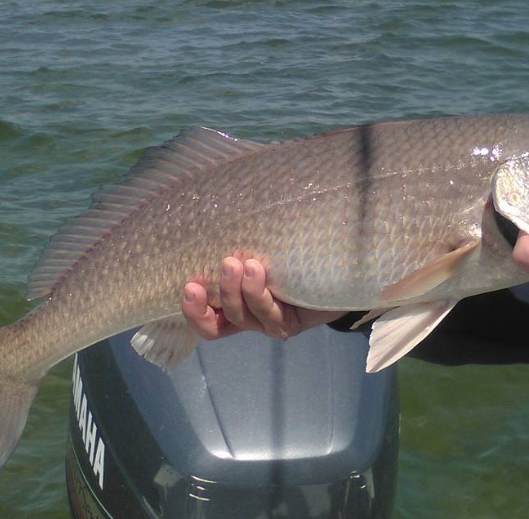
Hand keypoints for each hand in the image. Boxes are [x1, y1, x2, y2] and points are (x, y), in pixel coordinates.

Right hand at [182, 257, 344, 339]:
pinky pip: (272, 315)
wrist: (340, 270)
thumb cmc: (295, 253)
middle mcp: (250, 317)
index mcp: (236, 303)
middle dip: (219, 293)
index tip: (188, 284)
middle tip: (225, 265)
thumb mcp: (266, 248)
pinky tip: (261, 270)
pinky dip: (262, 292)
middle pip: (222, 321)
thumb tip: (222, 204)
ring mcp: (270, 323)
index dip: (193, 309)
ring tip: (245, 263)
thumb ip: (244, 242)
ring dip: (240, 290)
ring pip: (246, 315)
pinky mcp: (291, 323)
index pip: (207, 318)